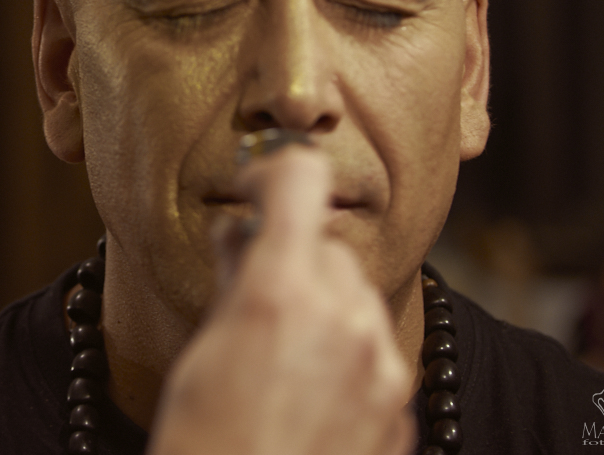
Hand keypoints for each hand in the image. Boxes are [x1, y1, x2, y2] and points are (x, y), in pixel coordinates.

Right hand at [148, 145, 413, 454]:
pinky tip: (306, 392)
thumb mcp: (204, 352)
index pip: (300, 181)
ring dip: (322, 304)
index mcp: (282, 295)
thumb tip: (243, 237)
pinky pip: (374, 350)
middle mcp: (344, 320)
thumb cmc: (206, 443)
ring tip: (279, 352)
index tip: (257, 191)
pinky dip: (344, 352)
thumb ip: (235, 280)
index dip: (274, 175)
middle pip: (328, 247)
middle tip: (253, 289)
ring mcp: (381, 368)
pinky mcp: (399, 408)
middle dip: (293, 257)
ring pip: (356, 297)